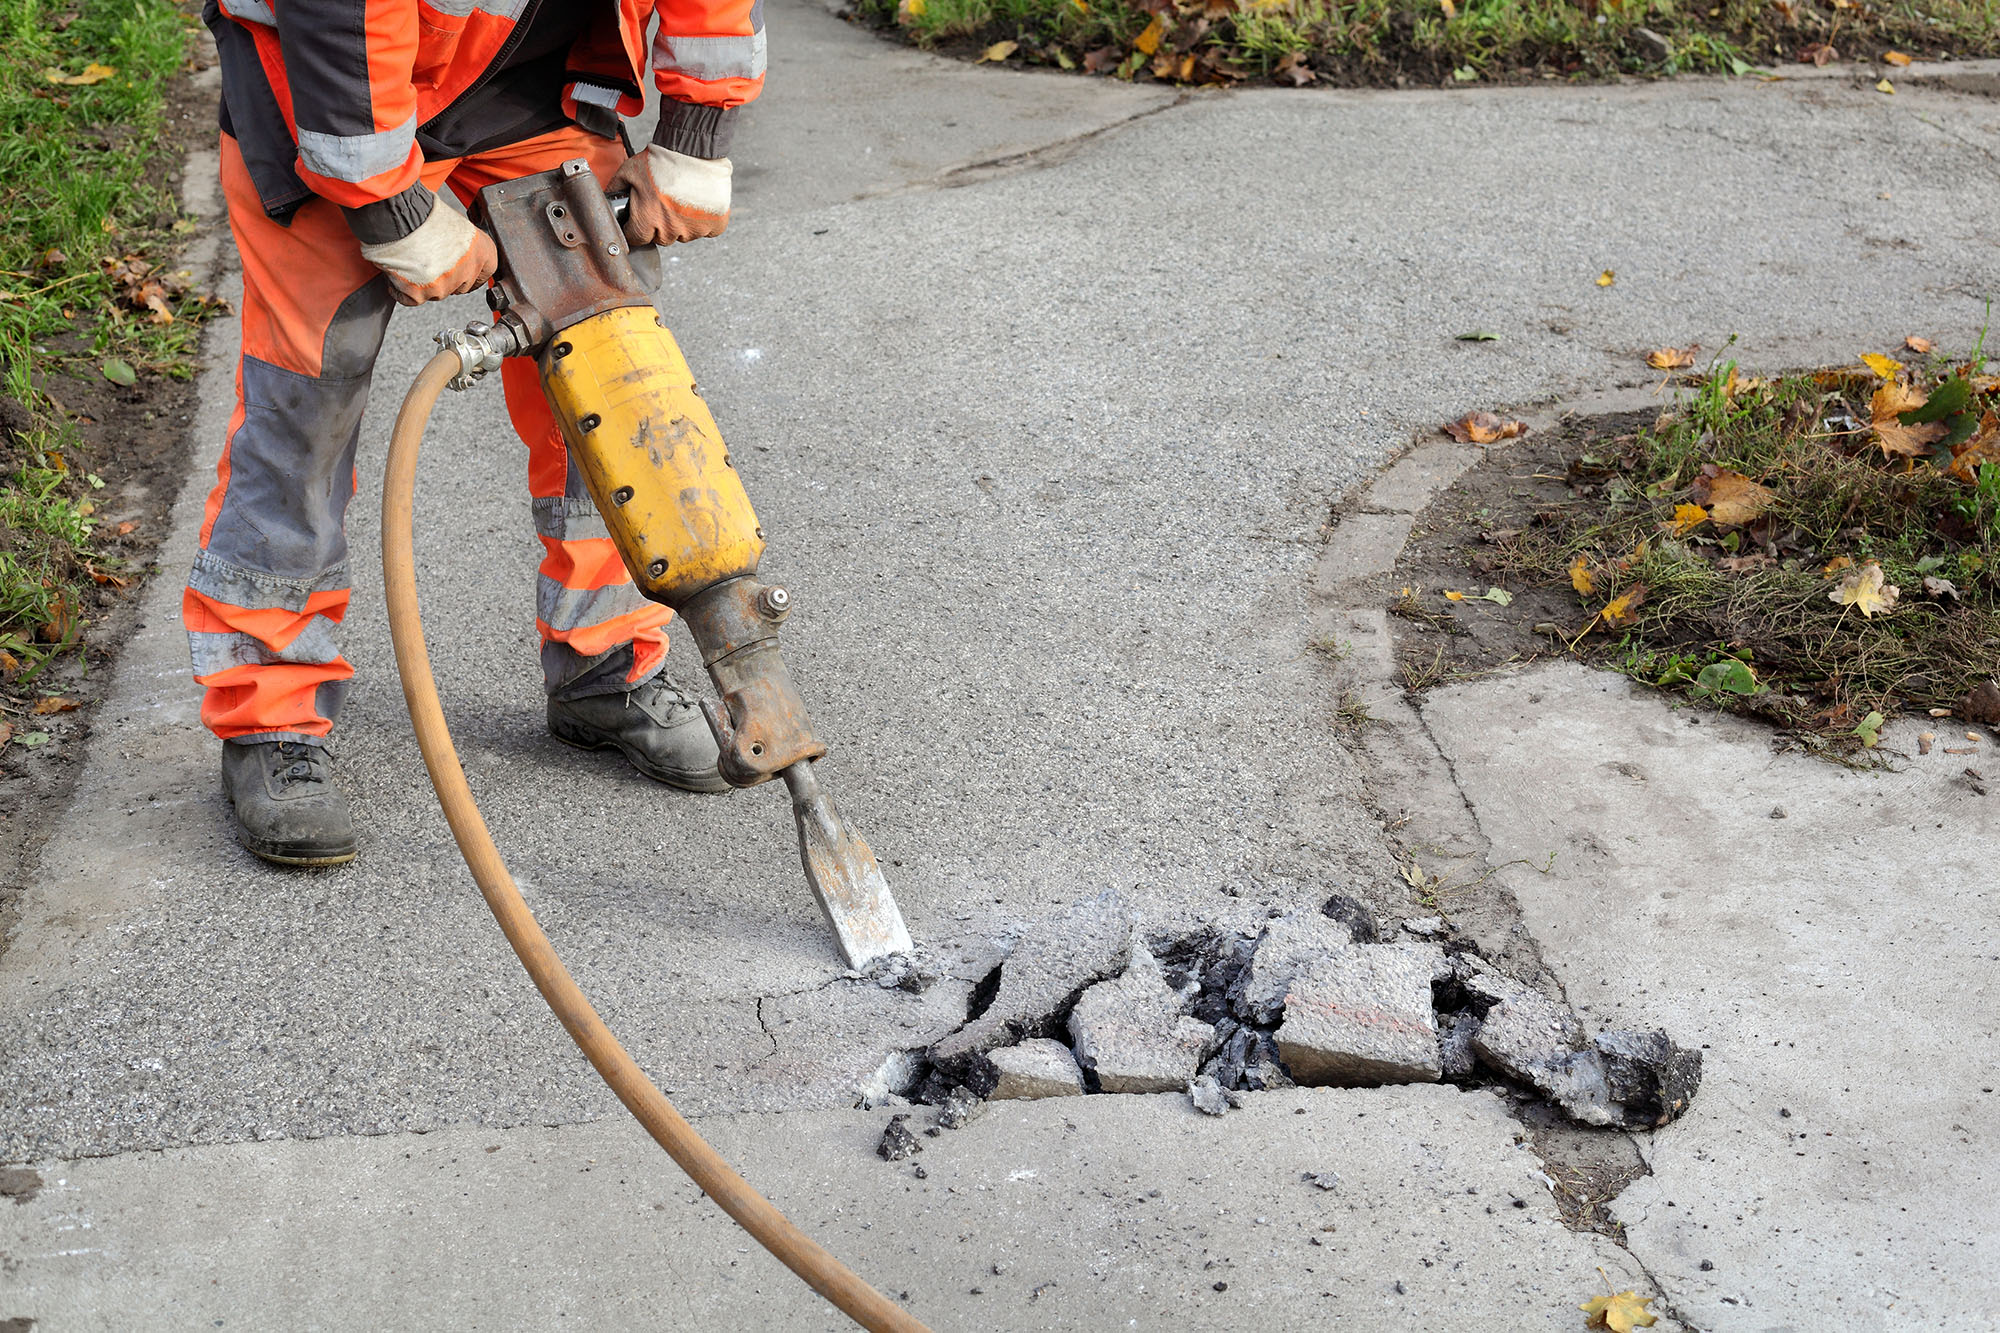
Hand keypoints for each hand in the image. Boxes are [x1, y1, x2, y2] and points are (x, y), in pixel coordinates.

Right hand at [357, 197, 498, 306]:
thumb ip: (460, 244)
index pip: (486, 271)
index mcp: (482, 250)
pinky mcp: (421, 294)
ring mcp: (445, 286)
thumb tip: (455, 251)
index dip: (474, 274)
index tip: (466, 274)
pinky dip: (403, 290)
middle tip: (430, 262)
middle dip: (447, 278)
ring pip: (437, 292)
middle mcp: (467, 271)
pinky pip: (412, 298)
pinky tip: (398, 272)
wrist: (398, 216)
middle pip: (461, 285)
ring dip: (424, 283)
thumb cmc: (423, 212)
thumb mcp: (454, 223)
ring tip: (411, 260)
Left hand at [609, 145, 731, 247]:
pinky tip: (698, 203)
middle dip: (658, 224)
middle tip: (662, 201)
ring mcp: (696, 229)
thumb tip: (603, 201)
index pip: (637, 238)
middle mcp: (672, 230)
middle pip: (661, 238)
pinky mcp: (716, 224)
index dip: (635, 227)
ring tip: (681, 197)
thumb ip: (615, 190)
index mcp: (648, 221)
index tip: (640, 217)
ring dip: (681, 222)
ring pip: (684, 235)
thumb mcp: (628, 172)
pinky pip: (708, 230)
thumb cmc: (659, 160)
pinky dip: (704, 220)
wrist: (692, 148)